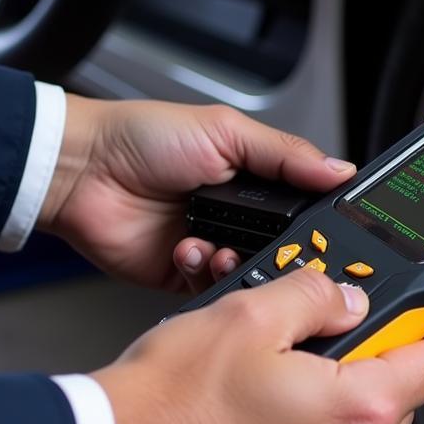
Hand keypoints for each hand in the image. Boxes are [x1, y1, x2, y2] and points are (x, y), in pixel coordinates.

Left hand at [38, 95, 355, 290]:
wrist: (83, 171)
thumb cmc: (143, 138)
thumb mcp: (227, 132)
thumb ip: (287, 156)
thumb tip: (340, 170)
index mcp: (256, 180)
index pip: (304, 208)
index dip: (317, 223)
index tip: (329, 234)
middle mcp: (239, 216)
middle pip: (283, 248)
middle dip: (283, 252)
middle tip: (281, 250)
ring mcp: (214, 246)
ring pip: (252, 274)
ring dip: (240, 264)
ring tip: (223, 247)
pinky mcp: (186, 275)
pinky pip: (213, 291)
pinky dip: (207, 275)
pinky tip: (191, 251)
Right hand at [92, 269, 423, 423]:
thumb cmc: (171, 400)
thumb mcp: (253, 311)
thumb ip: (318, 295)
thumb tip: (348, 299)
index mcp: (356, 413)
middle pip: (395, 401)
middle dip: (377, 362)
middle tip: (337, 332)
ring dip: (339, 401)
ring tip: (284, 374)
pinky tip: (264, 416)